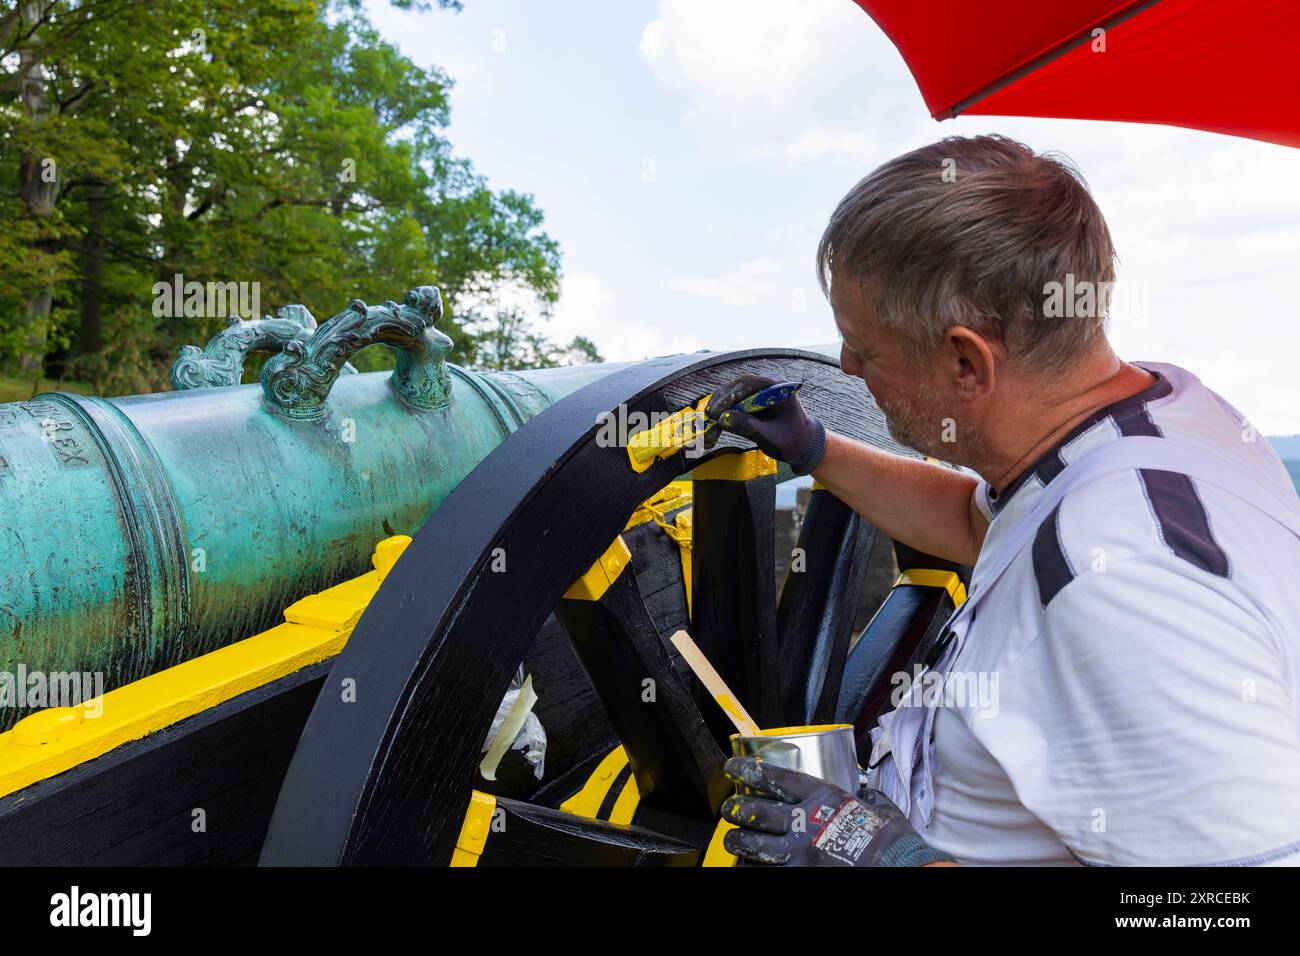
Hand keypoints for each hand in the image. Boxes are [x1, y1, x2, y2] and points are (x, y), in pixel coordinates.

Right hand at [702, 374, 825, 474]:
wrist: (803, 444)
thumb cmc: (792, 440)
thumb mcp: (771, 437)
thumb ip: (749, 427)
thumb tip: (723, 419)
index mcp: (779, 387)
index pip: (748, 383)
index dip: (728, 395)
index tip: (714, 411)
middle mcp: (768, 383)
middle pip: (737, 387)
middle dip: (719, 403)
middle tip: (707, 419)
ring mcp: (760, 390)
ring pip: (732, 395)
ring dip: (719, 410)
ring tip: (708, 429)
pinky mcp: (753, 399)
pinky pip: (734, 403)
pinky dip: (724, 414)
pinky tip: (714, 428)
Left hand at [720, 756, 954, 866]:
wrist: (899, 869)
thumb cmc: (893, 842)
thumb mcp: (879, 808)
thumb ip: (865, 799)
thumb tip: (867, 796)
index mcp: (823, 799)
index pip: (777, 779)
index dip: (750, 771)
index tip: (733, 768)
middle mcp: (806, 823)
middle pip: (757, 811)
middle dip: (737, 809)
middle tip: (730, 809)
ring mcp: (800, 854)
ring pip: (754, 845)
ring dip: (738, 841)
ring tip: (732, 840)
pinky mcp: (799, 877)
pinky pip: (765, 871)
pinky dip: (754, 867)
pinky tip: (748, 865)